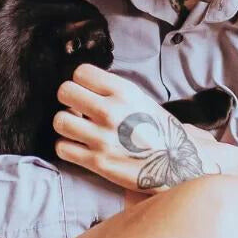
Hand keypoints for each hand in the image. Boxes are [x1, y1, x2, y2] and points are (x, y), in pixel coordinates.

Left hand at [53, 64, 237, 195]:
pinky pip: (62, 148)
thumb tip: (84, 87)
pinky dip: (67, 147)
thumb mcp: (141, 100)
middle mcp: (111, 111)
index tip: (86, 91)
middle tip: (78, 109)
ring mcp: (102, 138)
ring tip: (78, 129)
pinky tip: (80, 147)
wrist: (178, 164)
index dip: (80, 82)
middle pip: (64, 92)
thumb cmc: (159, 131)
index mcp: (124, 92)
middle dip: (69, 100)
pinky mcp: (98, 162)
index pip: (81, 72)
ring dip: (66, 125)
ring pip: (59, 120)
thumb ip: (113, 92)